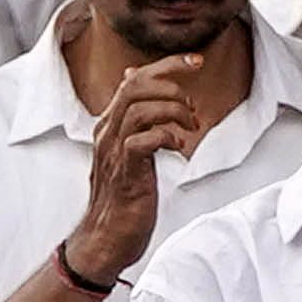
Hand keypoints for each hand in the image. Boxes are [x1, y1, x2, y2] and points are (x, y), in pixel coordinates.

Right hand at [62, 55, 219, 288]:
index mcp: (109, 124)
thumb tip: (134, 86)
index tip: (196, 62)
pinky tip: (178, 148)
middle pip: (134, 85)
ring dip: (173, 112)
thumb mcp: (128, 151)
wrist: (105, 239)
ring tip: (190, 128)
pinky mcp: (125, 173)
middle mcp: (107, 133)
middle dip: (172, 85)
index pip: (134, 78)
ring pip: (139, 109)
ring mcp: (113, 152)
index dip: (168, 65)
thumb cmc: (122, 198)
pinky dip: (166, 137)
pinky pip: (142, 141)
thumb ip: (133, 119)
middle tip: (193, 107)